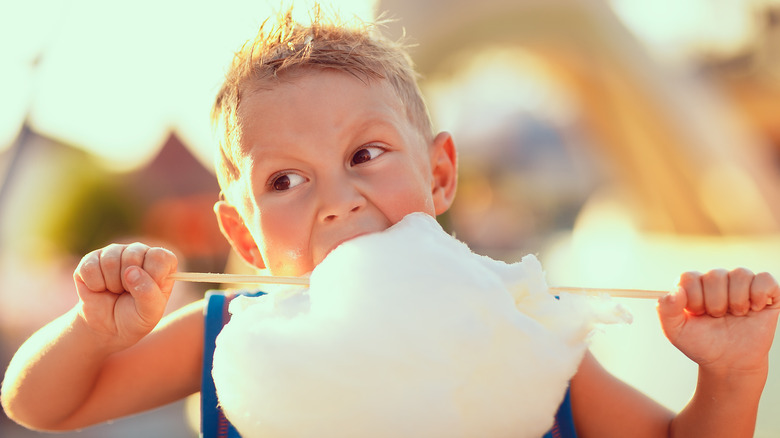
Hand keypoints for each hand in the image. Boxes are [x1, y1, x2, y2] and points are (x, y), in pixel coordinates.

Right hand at [73, 243, 177, 350]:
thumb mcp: (150, 312)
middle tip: (128, 293)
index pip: (159, 257)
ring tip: (115, 291)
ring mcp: (115, 252)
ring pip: (110, 260)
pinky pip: (89, 267)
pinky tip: (99, 289)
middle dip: (128, 282)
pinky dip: (94, 285)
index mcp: (160, 262)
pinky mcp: (91, 259)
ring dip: (111, 284)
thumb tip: (132, 271)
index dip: (152, 276)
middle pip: (133, 255)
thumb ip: (148, 294)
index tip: (147, 292)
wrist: (107, 327)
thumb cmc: (135, 317)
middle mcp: (139, 252)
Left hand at [657, 268, 779, 373]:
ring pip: (740, 274)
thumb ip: (666, 310)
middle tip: (718, 318)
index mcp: (694, 286)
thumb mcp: (675, 331)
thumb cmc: (702, 344)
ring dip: (737, 300)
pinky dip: (759, 294)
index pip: (689, 277)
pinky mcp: (765, 293)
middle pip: (715, 275)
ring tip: (736, 315)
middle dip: (715, 303)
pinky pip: (765, 279)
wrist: (730, 363)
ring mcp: (741, 285)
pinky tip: (754, 309)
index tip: (698, 314)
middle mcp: (717, 281)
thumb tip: (675, 291)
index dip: (694, 298)